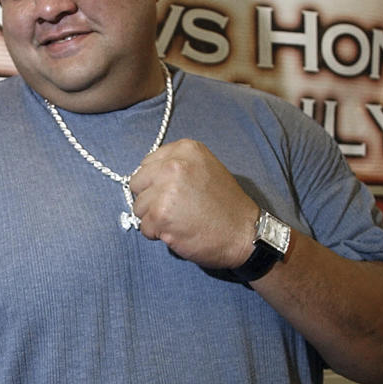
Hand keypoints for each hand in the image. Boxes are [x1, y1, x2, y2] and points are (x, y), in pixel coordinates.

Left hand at [130, 139, 258, 268]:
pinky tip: (178, 231)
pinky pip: (144, 227)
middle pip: (137, 183)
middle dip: (150, 199)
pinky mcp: (161, 215)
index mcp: (184, 149)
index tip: (172, 192)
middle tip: (173, 209)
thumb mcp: (205, 168)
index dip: (155, 182)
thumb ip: (176, 165)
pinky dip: (157, 233)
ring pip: (138, 207)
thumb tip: (146, 175)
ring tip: (179, 220)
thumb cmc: (225, 204)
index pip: (146, 164)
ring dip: (153, 218)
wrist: (245, 234)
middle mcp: (173, 165)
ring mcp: (165, 190)